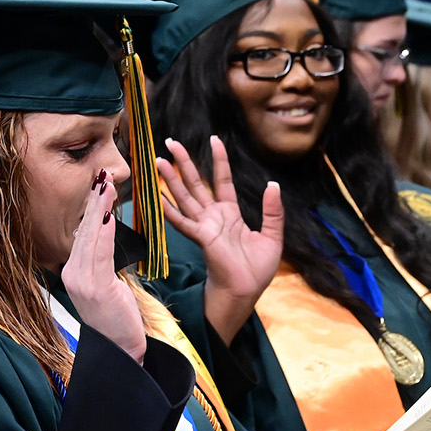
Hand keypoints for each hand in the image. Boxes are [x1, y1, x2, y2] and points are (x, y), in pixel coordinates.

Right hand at [62, 170, 146, 364]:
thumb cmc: (116, 320)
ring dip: (99, 208)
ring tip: (105, 185)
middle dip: (93, 200)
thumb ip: (99, 262)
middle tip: (100, 173)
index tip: (97, 184)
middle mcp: (70, 274)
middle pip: (83, 230)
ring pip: (90, 237)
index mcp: (71, 272)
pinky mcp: (95, 287)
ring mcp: (80, 281)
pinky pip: (100, 252)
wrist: (120, 352)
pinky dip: (104, 230)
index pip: (81, 233)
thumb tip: (101, 236)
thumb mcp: (105, 286)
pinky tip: (107, 213)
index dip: (90, 208)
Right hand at [158, 136, 283, 342]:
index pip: (222, 180)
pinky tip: (157, 197)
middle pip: (196, 183)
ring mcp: (205, 226)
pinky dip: (168, 210)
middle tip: (171, 142)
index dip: (219, 160)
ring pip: (185, 196)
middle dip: (184, 162)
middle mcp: (214, 216)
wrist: (246, 290)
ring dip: (171, 179)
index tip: (214, 140)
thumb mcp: (272, 235)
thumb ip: (272, 211)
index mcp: (230, 213)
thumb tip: (272, 184)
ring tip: (159, 160)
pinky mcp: (201, 237)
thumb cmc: (257, 269)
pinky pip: (182, 221)